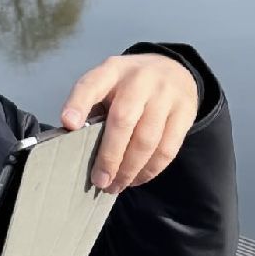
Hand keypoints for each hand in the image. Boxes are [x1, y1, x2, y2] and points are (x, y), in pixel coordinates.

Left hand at [59, 53, 197, 193]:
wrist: (173, 69)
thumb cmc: (128, 86)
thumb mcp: (107, 84)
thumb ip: (93, 108)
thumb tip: (77, 147)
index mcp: (111, 71)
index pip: (91, 85)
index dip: (78, 105)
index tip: (69, 124)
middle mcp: (139, 79)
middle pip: (123, 120)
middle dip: (109, 156)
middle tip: (100, 181)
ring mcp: (165, 95)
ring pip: (147, 140)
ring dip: (129, 170)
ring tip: (116, 185)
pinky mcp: (185, 112)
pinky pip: (167, 149)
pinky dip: (150, 170)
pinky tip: (137, 178)